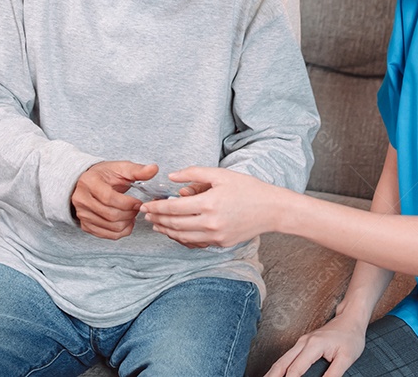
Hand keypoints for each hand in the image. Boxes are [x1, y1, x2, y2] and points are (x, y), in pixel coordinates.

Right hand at [72, 161, 157, 239]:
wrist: (88, 183)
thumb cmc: (105, 175)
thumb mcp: (120, 168)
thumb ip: (138, 170)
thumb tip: (154, 169)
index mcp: (89, 182)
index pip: (109, 198)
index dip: (127, 203)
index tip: (138, 202)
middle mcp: (81, 199)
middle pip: (110, 215)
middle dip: (129, 214)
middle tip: (137, 209)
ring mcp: (82, 214)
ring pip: (109, 227)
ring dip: (127, 223)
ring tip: (132, 215)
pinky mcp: (85, 225)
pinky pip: (106, 235)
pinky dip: (121, 232)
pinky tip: (126, 223)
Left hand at [140, 167, 287, 247]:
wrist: (272, 209)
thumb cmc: (248, 188)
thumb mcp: (221, 174)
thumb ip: (194, 173)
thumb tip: (172, 176)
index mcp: (209, 203)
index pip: (174, 207)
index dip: (156, 207)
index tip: (145, 205)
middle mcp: (210, 223)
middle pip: (175, 223)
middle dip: (158, 219)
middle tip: (146, 215)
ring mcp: (216, 236)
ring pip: (183, 237)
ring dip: (167, 231)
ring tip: (157, 225)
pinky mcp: (221, 243)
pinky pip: (195, 243)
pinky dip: (182, 239)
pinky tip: (176, 233)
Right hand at [264, 312, 366, 376]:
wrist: (350, 318)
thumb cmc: (350, 336)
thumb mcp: (346, 358)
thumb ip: (334, 374)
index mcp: (313, 345)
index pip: (295, 369)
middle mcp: (303, 343)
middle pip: (281, 364)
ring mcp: (301, 342)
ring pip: (281, 360)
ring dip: (272, 373)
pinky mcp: (302, 344)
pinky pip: (286, 357)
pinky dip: (278, 367)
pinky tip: (275, 374)